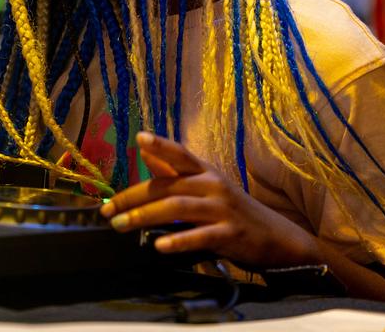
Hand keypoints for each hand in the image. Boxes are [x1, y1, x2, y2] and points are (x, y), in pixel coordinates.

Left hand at [100, 132, 319, 268]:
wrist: (277, 239)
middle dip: (132, 197)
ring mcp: (222, 209)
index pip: (180, 153)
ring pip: (176, 208)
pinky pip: (199, 236)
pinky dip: (178, 240)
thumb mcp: (207, 186)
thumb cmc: (233, 211)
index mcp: (205, 171)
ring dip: (144, 216)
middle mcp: (212, 185)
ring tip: (121, 225)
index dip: (161, 144)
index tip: (139, 138)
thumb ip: (176, 173)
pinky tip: (158, 245)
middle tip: (107, 210)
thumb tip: (145, 154)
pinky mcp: (230, 234)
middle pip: (166, 186)